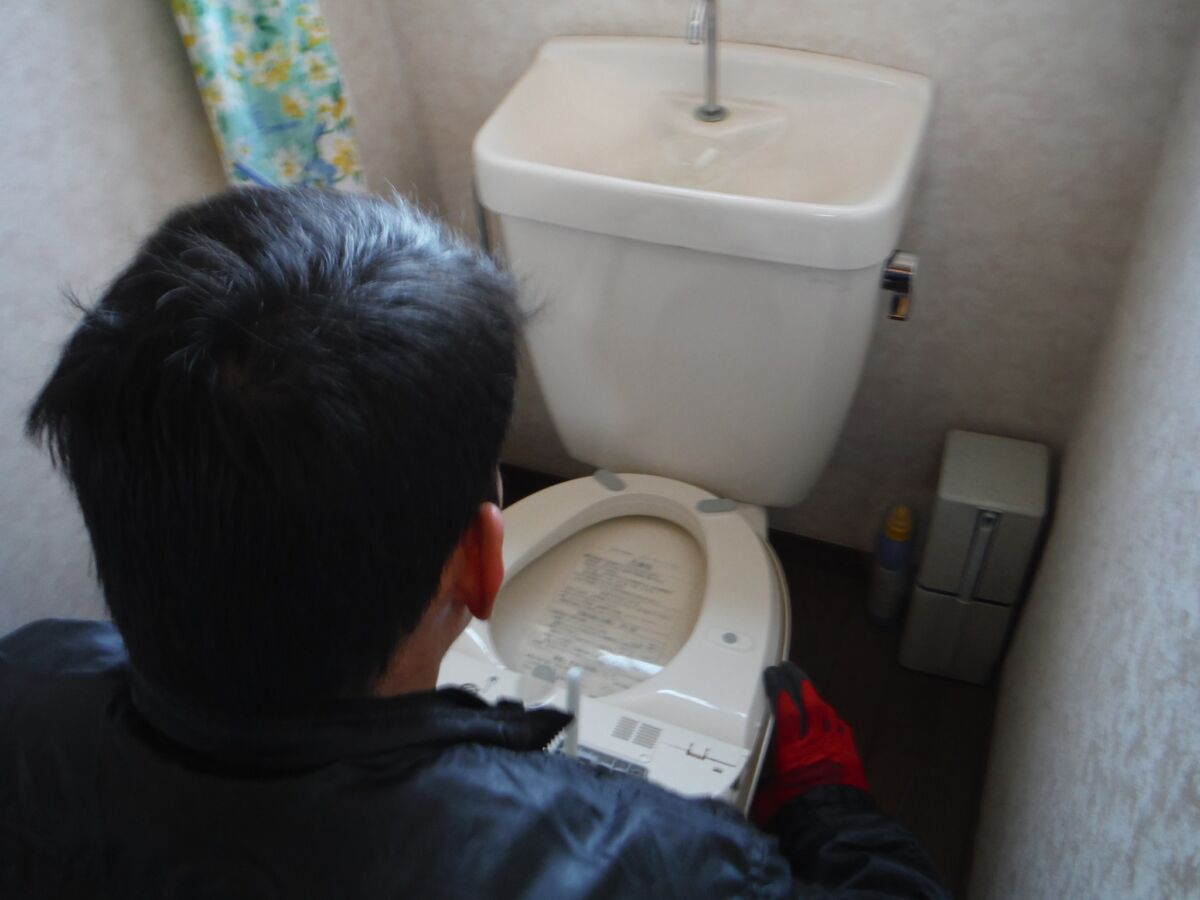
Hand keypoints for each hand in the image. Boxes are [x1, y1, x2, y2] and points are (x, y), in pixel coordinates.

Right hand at [751, 662, 867, 827]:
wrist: (836, 823)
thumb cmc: (798, 812)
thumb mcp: (768, 799)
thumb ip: (757, 784)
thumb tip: (741, 785)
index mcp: (791, 748)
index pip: (785, 707)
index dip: (778, 687)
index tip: (772, 675)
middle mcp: (815, 740)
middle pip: (809, 701)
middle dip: (797, 681)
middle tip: (789, 669)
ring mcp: (836, 744)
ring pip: (827, 711)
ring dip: (816, 696)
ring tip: (807, 687)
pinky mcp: (851, 753)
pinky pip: (841, 726)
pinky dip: (832, 717)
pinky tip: (829, 715)